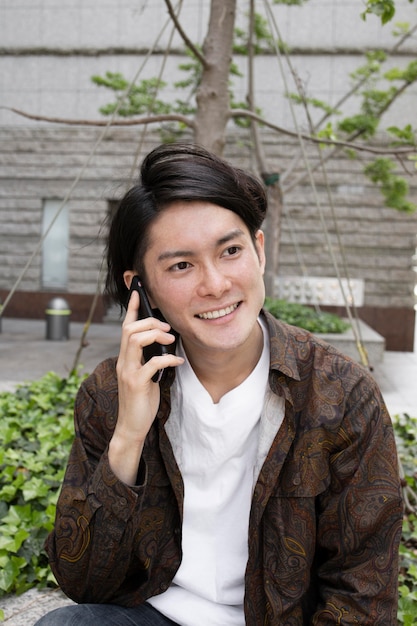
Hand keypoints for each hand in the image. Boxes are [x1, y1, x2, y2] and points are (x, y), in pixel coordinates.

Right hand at [109, 290, 182, 483]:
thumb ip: (149, 358)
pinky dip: (167, 359)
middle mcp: (123, 361)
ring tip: (172, 341)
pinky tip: (178, 363)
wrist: (131, 427)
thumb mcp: (145, 375)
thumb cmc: (141, 400)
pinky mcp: (137, 383)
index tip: (138, 292)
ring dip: (156, 335)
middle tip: (168, 329)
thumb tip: (165, 343)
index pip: (125, 328)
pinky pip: (151, 363)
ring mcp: (128, 372)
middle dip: (150, 322)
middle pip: (130, 329)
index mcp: (125, 358)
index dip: (131, 309)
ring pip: (135, 340)